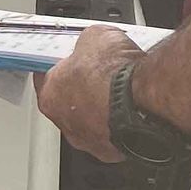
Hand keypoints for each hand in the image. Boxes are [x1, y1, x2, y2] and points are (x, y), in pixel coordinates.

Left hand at [35, 24, 139, 163]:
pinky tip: (135, 108)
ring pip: (93, 122)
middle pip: (70, 103)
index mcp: (50, 95)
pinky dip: (123, 123)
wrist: (143, 101)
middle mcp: (66, 123)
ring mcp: (90, 141)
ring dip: (105, 109)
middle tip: (103, 75)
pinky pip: (116, 135)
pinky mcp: (114, 152)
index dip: (62, 66)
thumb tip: (95, 43)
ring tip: (123, 91)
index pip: (46, 78)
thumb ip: (88, 44)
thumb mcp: (96, 37)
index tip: (72, 60)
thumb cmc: (113, 73)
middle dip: (85, 89)